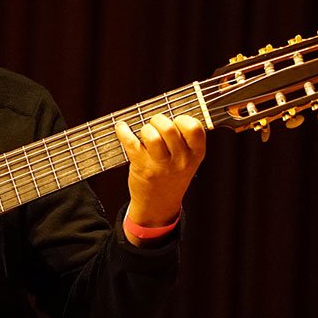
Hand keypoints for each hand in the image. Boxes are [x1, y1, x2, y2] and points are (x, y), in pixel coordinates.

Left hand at [116, 113, 205, 243]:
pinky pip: (131, 142)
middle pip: (169, 127)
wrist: (159, 205)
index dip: (182, 119)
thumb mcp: (187, 160)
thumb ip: (184, 139)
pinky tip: (122, 128)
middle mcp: (180, 160)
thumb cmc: (172, 176)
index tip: (175, 122)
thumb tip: (168, 112)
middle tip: (154, 125)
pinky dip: (123, 131)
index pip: (194, 127)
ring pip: (151, 135)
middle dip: (158, 120)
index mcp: (196, 154)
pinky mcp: (142, 168)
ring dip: (144, 129)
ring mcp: (161, 165)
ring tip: (144, 134)